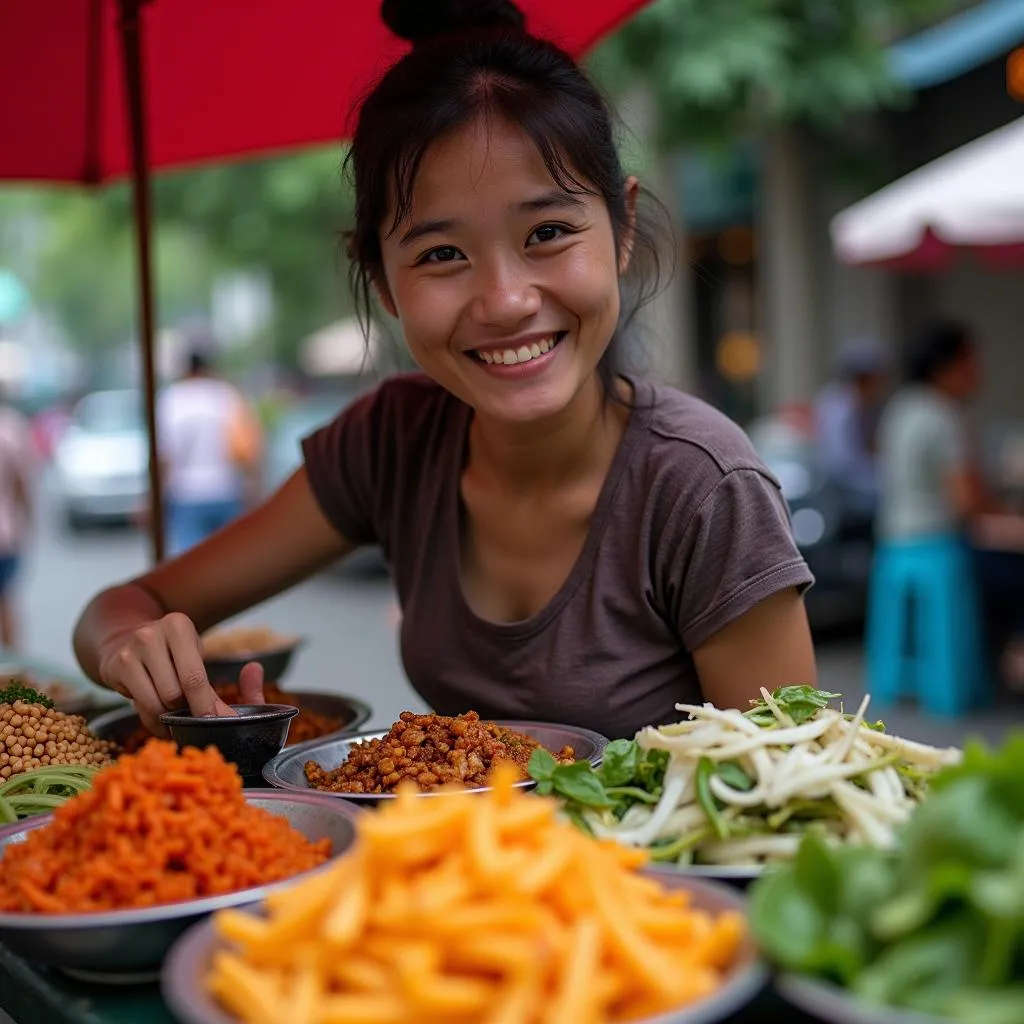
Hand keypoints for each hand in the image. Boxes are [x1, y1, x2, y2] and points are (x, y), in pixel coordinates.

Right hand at [97, 612, 264, 734]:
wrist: (124, 642)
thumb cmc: (170, 655)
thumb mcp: (194, 658)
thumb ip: (217, 685)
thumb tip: (250, 683)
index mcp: (178, 625)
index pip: (195, 677)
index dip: (205, 706)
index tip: (215, 723)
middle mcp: (150, 634)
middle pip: (175, 694)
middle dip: (187, 710)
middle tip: (192, 713)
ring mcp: (129, 651)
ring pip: (156, 703)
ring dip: (169, 717)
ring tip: (175, 713)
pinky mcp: (114, 668)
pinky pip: (138, 708)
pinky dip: (153, 720)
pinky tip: (159, 716)